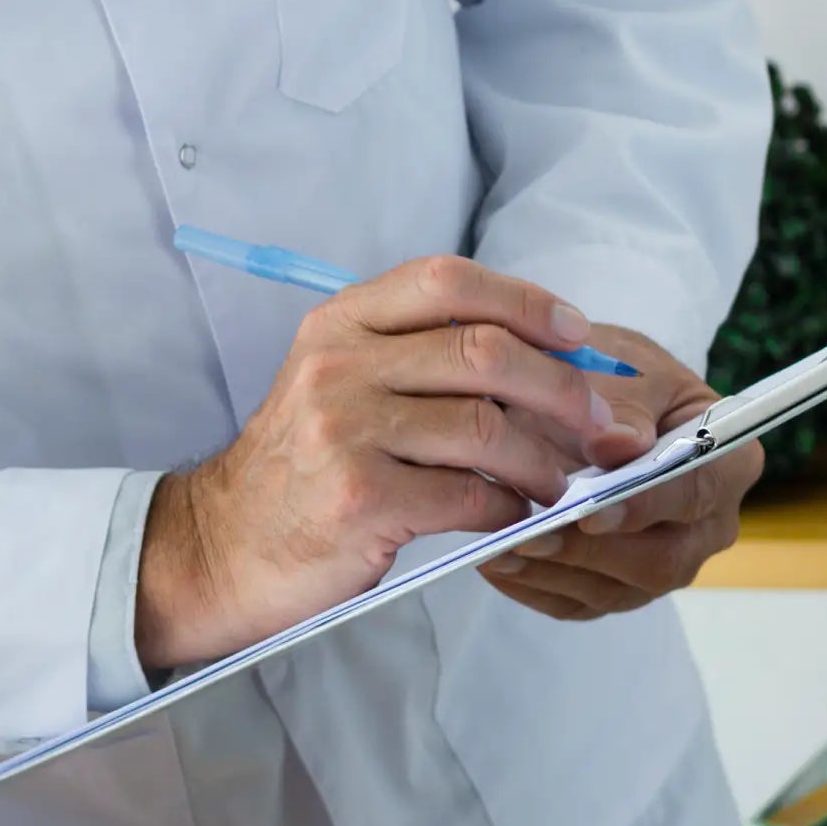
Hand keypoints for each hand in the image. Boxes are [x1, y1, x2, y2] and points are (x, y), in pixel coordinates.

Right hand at [138, 253, 649, 671]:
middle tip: (603, 426)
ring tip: (562, 483)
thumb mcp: (339, 385)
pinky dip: (511, 508)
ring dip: (546, 461)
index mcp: (338, 324)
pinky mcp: (361, 499)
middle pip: (483, 351)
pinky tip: (514, 516)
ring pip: (487, 427)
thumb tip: (549, 362)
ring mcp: (344, 431)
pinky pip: (471, 496)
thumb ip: (419, 359)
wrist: (224, 545)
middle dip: (564, 390)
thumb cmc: (303, 468)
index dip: (526, 301)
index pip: (446, 281)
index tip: (577, 336)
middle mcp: (337, 365)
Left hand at [476, 319, 762, 618]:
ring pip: (617, 590)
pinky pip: (579, 603)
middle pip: (660, 559)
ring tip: (496, 550)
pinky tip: (495, 562)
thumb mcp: (625, 366)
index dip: (644, 506)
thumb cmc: (619, 376)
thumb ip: (622, 403)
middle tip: (525, 537)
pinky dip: (534, 587)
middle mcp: (708, 525)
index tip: (590, 512)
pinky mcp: (619, 586)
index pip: (696, 493)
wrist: (595, 395)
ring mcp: (665, 562)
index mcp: (728, 461)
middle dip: (587, 552)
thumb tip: (618, 444)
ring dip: (553, 574)